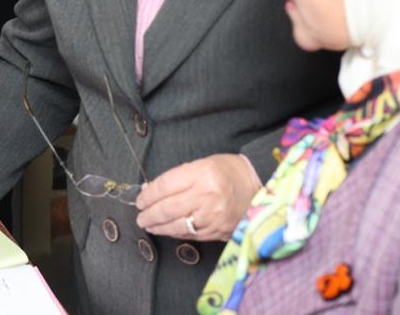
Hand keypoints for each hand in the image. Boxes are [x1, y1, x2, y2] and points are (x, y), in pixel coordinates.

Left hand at [134, 153, 261, 240]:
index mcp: (203, 174)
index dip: (148, 194)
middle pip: (168, 208)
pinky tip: (167, 230)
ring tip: (148, 225)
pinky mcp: (220, 231)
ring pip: (178, 225)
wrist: (260, 186)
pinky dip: (176, 233)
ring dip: (159, 227)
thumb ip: (178, 177)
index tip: (140, 199)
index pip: (165, 186)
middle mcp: (208, 196)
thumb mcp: (203, 164)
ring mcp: (214, 216)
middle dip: (149, 214)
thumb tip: (152, 191)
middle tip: (139, 216)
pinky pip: (192, 235)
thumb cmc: (229, 171)